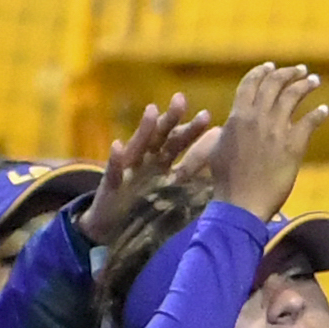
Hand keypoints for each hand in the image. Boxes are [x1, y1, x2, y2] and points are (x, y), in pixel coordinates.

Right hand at [82, 95, 212, 240]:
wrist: (112, 228)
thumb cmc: (144, 208)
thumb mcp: (171, 194)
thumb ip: (191, 178)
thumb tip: (218, 167)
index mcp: (162, 163)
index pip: (179, 142)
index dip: (192, 130)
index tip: (207, 116)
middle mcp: (146, 161)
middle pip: (160, 137)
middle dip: (171, 119)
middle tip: (181, 99)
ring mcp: (128, 170)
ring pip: (137, 146)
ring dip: (144, 129)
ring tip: (152, 110)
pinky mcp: (110, 185)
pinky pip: (113, 171)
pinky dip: (114, 160)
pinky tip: (117, 146)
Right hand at [205, 61, 326, 220]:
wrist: (241, 204)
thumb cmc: (226, 182)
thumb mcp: (217, 150)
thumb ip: (224, 132)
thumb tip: (226, 125)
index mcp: (238, 116)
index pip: (251, 83)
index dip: (263, 71)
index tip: (272, 66)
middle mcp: (257, 118)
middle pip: (275, 84)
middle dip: (289, 73)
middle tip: (300, 70)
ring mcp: (276, 130)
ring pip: (294, 96)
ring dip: (306, 85)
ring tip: (314, 80)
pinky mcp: (294, 146)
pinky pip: (310, 122)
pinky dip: (319, 113)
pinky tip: (324, 109)